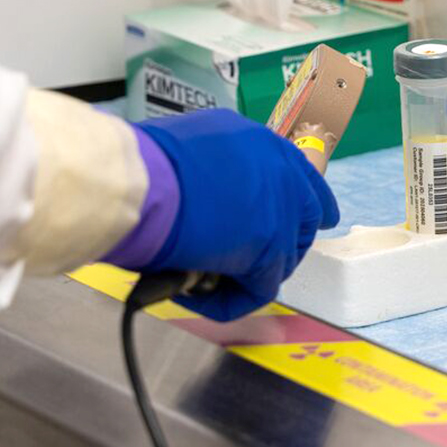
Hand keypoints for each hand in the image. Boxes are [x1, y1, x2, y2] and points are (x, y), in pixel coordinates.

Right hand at [135, 108, 339, 319]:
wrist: (142, 183)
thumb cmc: (148, 164)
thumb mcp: (195, 146)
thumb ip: (218, 168)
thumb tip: (211, 192)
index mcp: (263, 144)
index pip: (300, 177)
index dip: (296, 204)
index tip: (292, 223)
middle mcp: (283, 173)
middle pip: (304, 219)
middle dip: (280, 244)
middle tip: (246, 263)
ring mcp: (282, 212)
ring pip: (282, 258)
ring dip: (248, 274)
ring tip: (207, 278)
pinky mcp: (270, 249)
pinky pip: (259, 290)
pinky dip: (229, 301)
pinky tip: (199, 297)